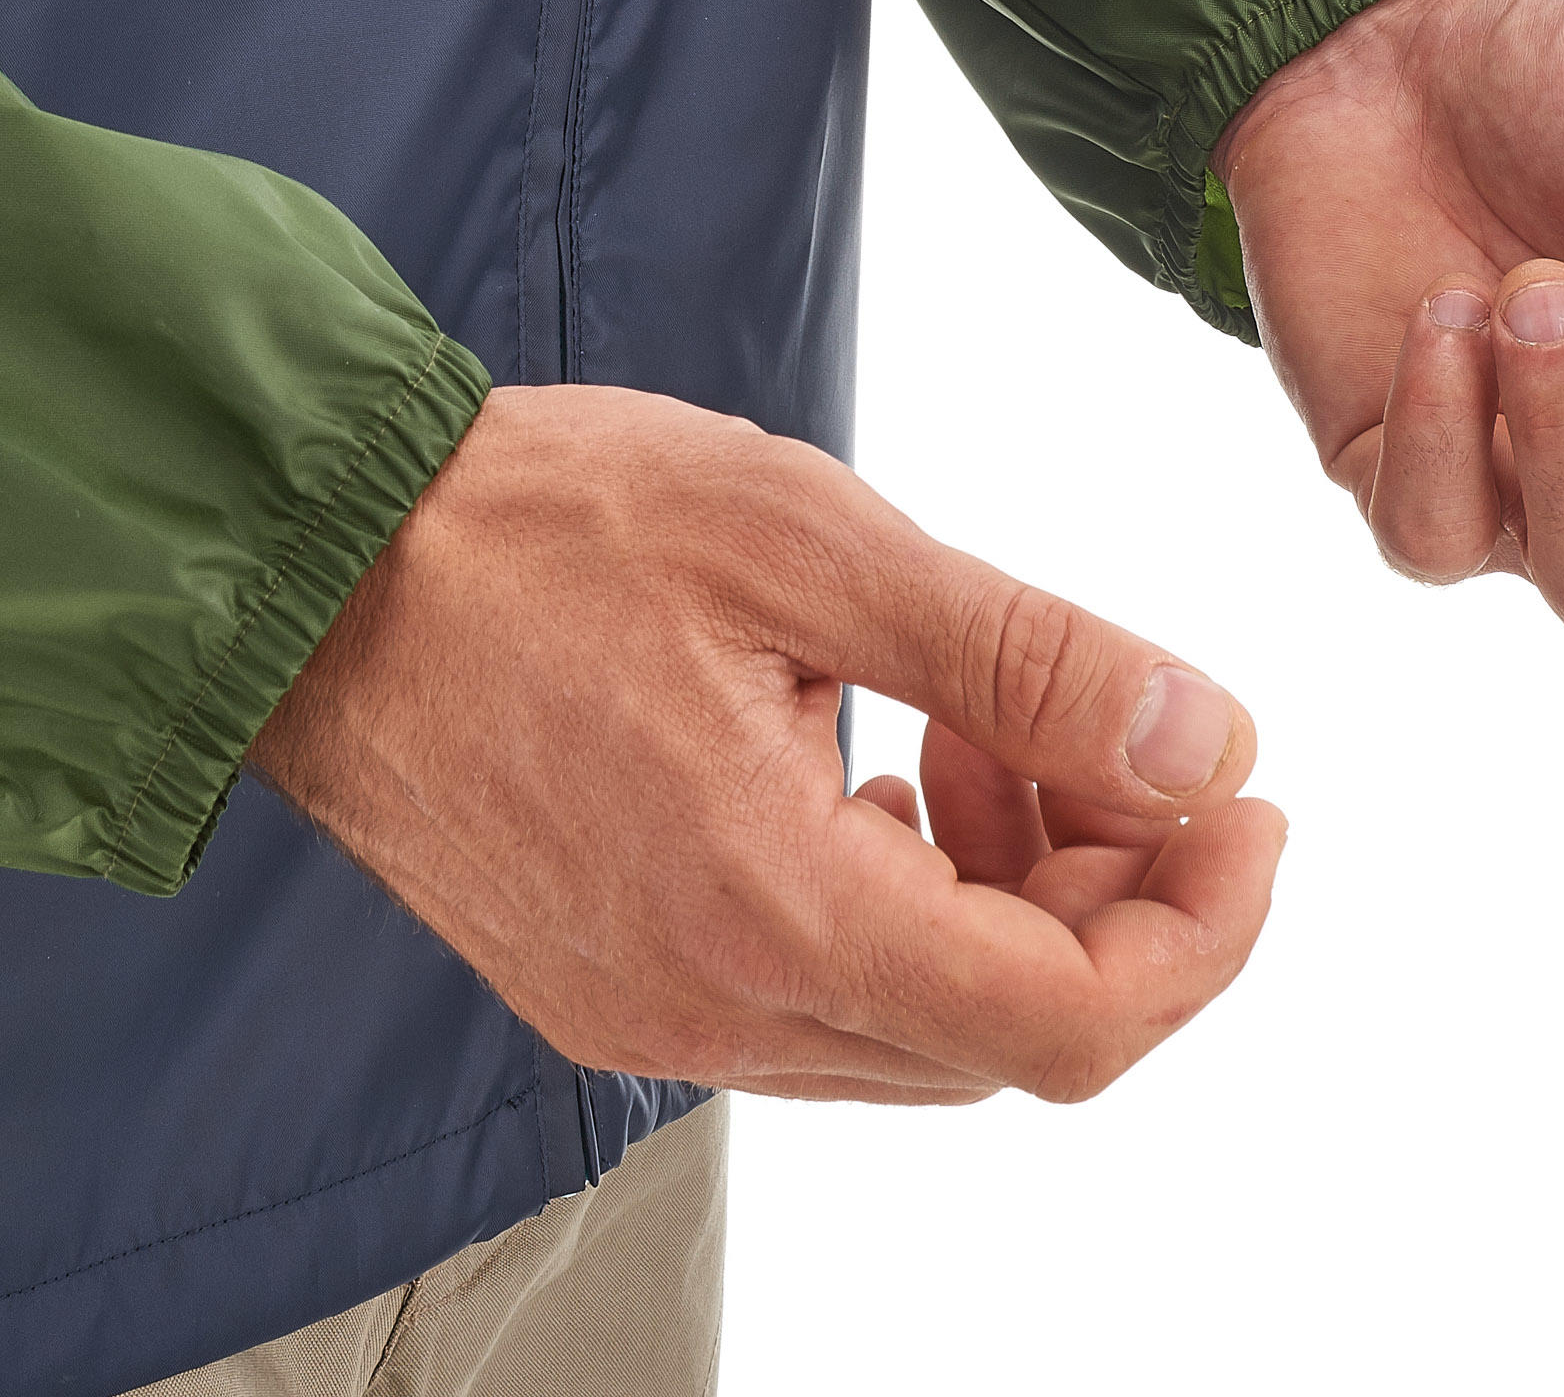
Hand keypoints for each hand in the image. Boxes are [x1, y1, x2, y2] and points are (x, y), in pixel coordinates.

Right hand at [250, 384, 1285, 1103]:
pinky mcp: (607, 982)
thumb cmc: (544, 525)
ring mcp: (649, 1013)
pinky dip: (900, 907)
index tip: (1247, 802)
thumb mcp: (814, 545)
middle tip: (1112, 736)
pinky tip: (877, 773)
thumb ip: (1028, 661)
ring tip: (971, 733)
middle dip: (1114, 897)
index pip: (1068, 1023)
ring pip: (917, 1028)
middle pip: (1005, 1037)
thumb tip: (1211, 749)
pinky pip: (818, 1001)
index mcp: (769, 908)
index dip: (1204, 925)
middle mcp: (709, 1008)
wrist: (316, 565)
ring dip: (1005, 898)